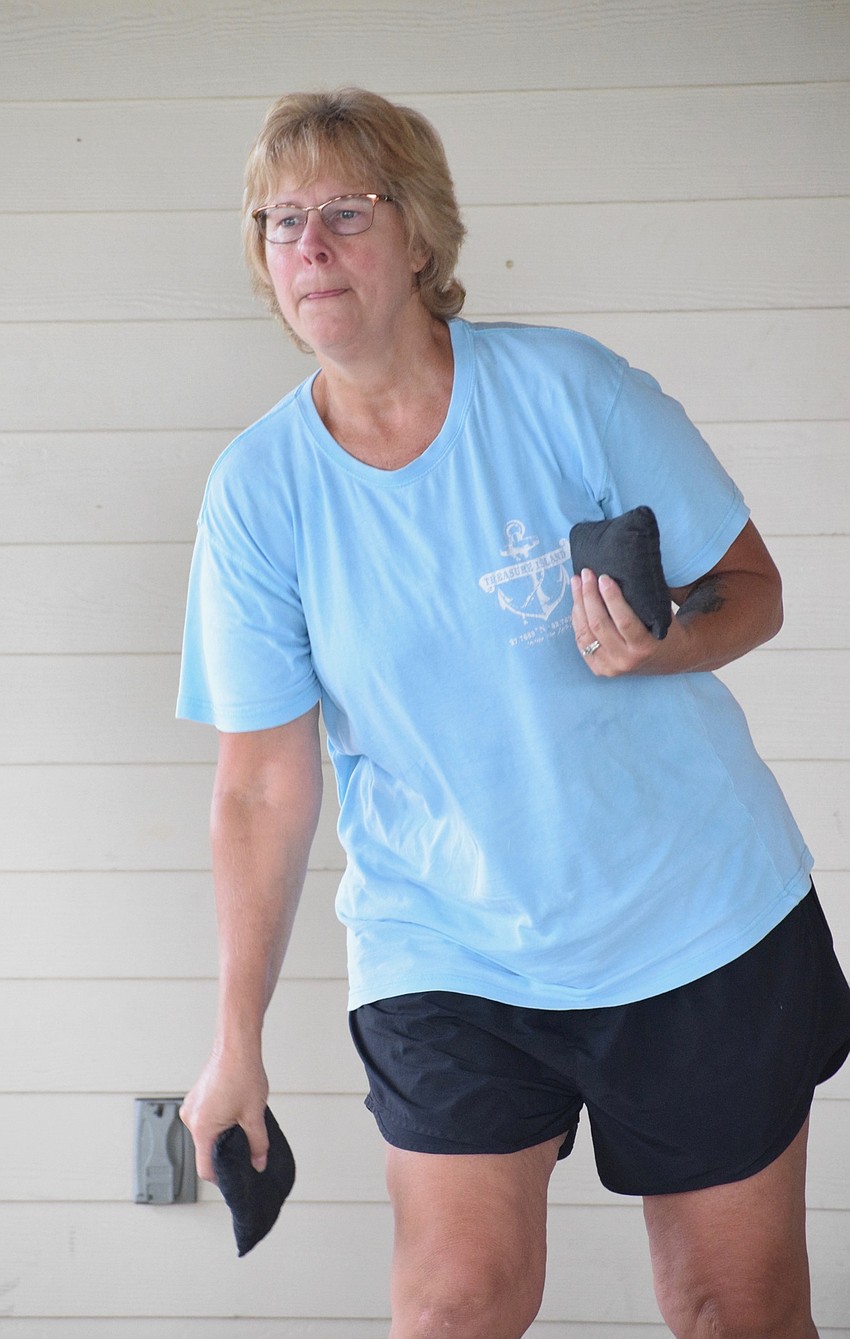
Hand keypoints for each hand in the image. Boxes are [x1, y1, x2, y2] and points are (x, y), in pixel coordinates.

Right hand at [179, 1046, 269, 1182]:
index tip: (234, 1179)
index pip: (205, 1168)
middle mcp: (190, 1118)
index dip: (221, 1177)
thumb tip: (258, 1163)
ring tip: (241, 1121)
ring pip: (206, 1134)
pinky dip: (218, 1121)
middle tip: (245, 1147)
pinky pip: (204, 1119)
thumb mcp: (254, 1115)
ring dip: (222, 1135)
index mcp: (202, 1127)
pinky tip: (233, 1111)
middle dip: (225, 1152)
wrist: (236, 1046)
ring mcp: (191, 1106)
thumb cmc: (242, 1074)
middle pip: (206, 1150)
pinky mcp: (196, 1098)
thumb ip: (258, 1144)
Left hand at [570, 568, 676, 676]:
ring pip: (585, 632)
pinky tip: (577, 601)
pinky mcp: (598, 669)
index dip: (611, 598)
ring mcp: (609, 667)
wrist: (668, 659)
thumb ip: (643, 600)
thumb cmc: (665, 630)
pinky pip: (581, 641)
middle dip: (589, 596)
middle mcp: (625, 661)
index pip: (624, 621)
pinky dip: (577, 619)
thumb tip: (618, 572)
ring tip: (577, 582)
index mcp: (645, 648)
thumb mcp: (661, 616)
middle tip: (586, 573)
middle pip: (599, 625)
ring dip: (578, 604)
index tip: (603, 578)